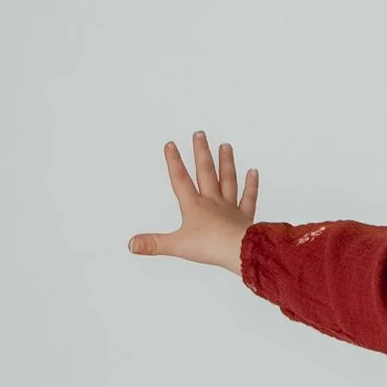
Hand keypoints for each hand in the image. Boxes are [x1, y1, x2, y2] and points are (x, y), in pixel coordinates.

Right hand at [129, 130, 258, 272]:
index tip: (171, 144)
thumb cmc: (210, 247)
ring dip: (226, 162)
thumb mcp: (177, 245)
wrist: (239, 251)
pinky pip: (249, 197)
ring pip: (228, 180)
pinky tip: (253, 172)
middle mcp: (212, 202)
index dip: (174, 162)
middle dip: (201, 152)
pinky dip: (252, 185)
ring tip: (225, 146)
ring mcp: (230, 208)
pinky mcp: (245, 218)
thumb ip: (154, 243)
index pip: (180, 179)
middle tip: (200, 134)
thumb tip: (132, 244)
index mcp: (194, 206)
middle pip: (206, 172)